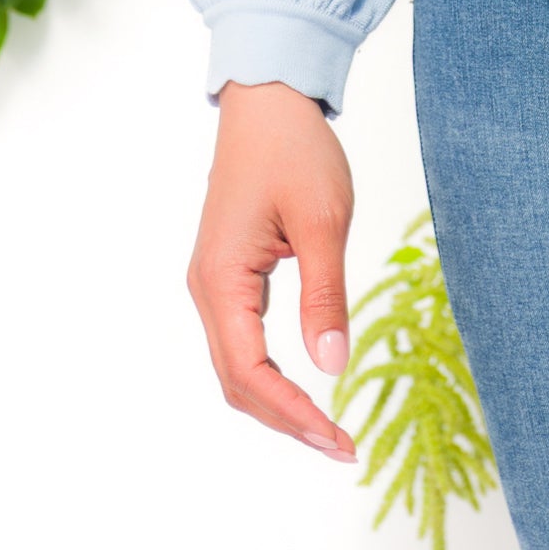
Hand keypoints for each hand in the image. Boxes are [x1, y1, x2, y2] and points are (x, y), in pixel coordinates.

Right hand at [186, 78, 360, 457]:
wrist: (267, 101)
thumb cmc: (293, 151)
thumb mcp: (323, 221)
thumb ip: (325, 295)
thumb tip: (332, 366)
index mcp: (221, 280)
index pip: (250, 372)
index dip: (293, 413)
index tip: (337, 439)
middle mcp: (207, 290)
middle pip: (237, 382)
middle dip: (287, 421)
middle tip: (341, 447)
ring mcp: (214, 284)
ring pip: (237, 366)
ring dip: (278, 403)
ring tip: (328, 430)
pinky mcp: (229, 276)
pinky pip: (243, 342)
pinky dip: (272, 374)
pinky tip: (306, 386)